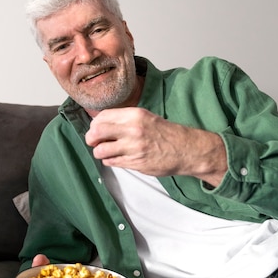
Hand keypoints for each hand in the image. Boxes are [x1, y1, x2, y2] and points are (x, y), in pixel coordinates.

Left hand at [85, 107, 226, 187]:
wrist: (186, 149)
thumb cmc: (166, 133)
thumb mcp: (145, 117)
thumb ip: (124, 120)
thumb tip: (100, 124)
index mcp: (135, 115)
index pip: (102, 117)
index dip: (94, 124)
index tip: (95, 129)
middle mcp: (133, 129)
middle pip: (97, 132)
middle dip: (91, 138)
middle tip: (94, 142)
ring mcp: (134, 147)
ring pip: (101, 150)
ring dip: (99, 152)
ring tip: (106, 152)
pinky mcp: (135, 162)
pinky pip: (112, 162)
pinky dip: (109, 161)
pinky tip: (116, 158)